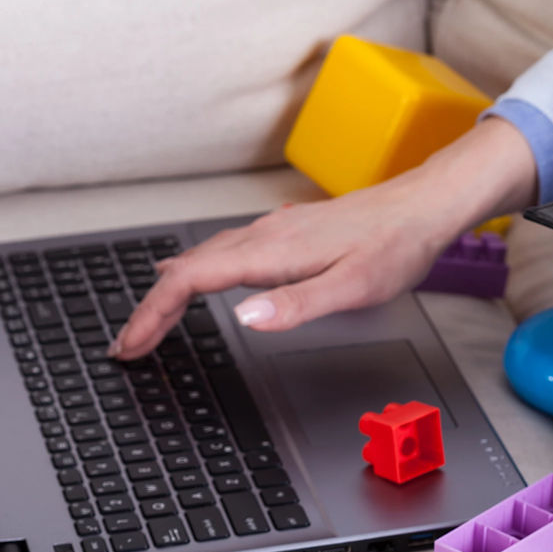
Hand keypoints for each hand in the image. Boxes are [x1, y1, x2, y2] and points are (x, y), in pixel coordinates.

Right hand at [109, 117, 536, 359]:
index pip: (191, 281)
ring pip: (204, 257)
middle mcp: (265, 235)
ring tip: (150, 318)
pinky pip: (225, 250)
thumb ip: (298, 304)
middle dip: (151, 309)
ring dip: (171, 290)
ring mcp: (274, 230)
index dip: (153, 314)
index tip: (132, 345)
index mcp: (272, 252)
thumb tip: (245, 317)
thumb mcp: (353, 286)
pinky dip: (197, 270)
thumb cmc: (396, 246)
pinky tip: (197, 274)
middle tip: (129, 344)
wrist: (423, 206)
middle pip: (188, 270)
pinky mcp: (286, 231)